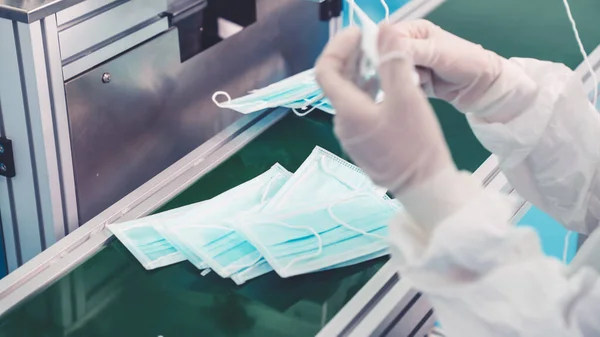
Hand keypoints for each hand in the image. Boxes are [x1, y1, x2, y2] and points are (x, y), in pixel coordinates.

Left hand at [315, 25, 454, 195]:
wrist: (424, 189)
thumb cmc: (415, 145)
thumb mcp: (407, 98)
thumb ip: (393, 62)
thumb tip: (385, 32)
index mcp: (347, 111)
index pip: (326, 70)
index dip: (338, 47)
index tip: (358, 34)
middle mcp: (343, 124)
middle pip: (338, 82)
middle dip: (353, 57)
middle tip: (374, 42)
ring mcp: (352, 137)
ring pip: (350, 97)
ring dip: (363, 74)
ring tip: (384, 60)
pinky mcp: (364, 145)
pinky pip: (360, 111)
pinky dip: (369, 92)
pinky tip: (388, 87)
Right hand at [390, 20, 507, 112]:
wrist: (484, 87)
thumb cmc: (466, 61)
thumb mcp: (435, 52)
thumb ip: (407, 49)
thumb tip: (383, 47)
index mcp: (415, 31)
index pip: (388, 37)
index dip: (386, 49)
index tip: (391, 61)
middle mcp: (411, 47)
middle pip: (388, 57)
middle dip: (397, 67)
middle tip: (414, 71)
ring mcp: (413, 66)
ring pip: (394, 74)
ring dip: (405, 79)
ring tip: (424, 79)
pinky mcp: (416, 83)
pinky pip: (402, 87)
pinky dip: (410, 89)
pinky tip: (424, 87)